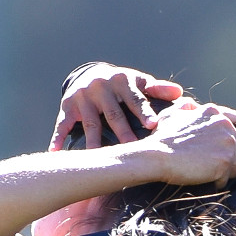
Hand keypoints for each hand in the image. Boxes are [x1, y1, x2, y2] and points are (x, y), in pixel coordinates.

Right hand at [50, 63, 183, 150]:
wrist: (90, 75)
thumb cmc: (123, 86)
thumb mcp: (139, 82)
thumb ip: (158, 89)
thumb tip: (179, 93)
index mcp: (122, 82)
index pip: (135, 99)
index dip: (143, 112)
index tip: (152, 125)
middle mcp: (101, 87)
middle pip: (114, 115)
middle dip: (123, 134)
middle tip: (132, 151)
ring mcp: (83, 98)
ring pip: (91, 125)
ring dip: (94, 143)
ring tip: (99, 161)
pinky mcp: (68, 107)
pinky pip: (62, 125)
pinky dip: (58, 138)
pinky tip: (56, 152)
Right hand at [148, 99, 235, 188]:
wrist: (157, 156)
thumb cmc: (161, 138)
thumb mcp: (172, 114)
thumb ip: (186, 107)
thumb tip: (192, 104)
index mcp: (213, 112)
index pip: (235, 126)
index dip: (233, 141)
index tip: (229, 149)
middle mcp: (225, 125)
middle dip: (229, 159)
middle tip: (212, 167)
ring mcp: (227, 143)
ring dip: (223, 172)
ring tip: (205, 173)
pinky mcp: (226, 161)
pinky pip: (227, 178)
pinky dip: (216, 182)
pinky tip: (203, 179)